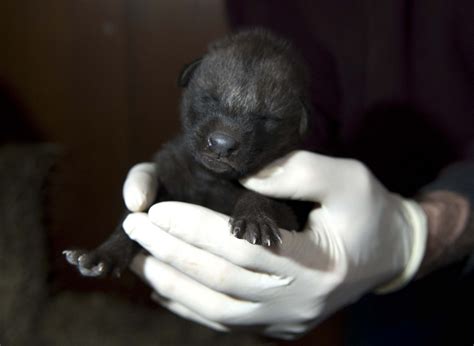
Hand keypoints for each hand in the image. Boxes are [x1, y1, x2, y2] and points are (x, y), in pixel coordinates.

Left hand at [122, 151, 426, 338]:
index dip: (194, 228)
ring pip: (217, 310)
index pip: (242, 247)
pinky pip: (226, 322)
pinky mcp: (280, 324)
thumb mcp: (346, 178)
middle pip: (222, 280)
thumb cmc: (368, 210)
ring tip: (136, 260)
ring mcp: (287, 319)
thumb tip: (239, 175)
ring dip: (171, 284)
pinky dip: (190, 306)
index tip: (157, 208)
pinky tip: (163, 288)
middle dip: (171, 253)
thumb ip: (296, 171)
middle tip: (134, 227)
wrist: (390, 252)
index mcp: (318, 264)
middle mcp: (299, 300)